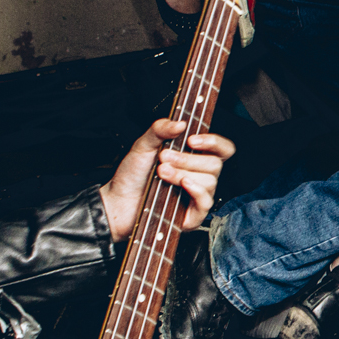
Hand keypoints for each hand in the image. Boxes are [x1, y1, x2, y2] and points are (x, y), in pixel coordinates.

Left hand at [100, 119, 233, 240]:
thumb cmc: (131, 177)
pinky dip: (196, 190)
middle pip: (215, 164)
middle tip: (164, 158)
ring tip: (162, 173)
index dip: (214, 142)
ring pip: (209, 181)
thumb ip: (160, 129)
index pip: (222, 149)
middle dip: (188, 159)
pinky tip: (182, 184)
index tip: (192, 140)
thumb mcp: (142, 146)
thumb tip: (180, 123)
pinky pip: (206, 201)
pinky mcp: (192, 214)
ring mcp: (197, 195)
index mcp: (194, 158)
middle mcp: (199, 176)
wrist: (117, 202)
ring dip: (183, 174)